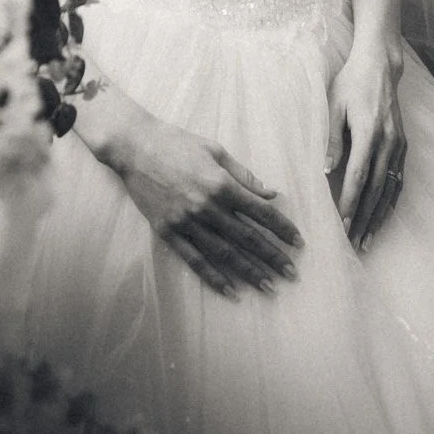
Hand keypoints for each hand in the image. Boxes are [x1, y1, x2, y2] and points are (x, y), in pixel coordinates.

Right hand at [111, 113, 303, 298]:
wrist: (135, 147)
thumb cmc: (178, 143)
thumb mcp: (215, 150)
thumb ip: (243, 175)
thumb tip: (270, 192)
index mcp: (222, 184)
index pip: (261, 212)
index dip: (282, 228)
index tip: (298, 242)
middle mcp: (207, 207)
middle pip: (247, 238)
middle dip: (272, 257)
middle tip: (292, 275)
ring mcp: (187, 222)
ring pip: (224, 254)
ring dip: (249, 272)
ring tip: (269, 288)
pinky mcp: (169, 232)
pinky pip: (195, 260)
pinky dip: (214, 277)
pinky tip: (231, 291)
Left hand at [325, 39, 404, 249]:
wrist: (381, 66)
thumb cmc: (351, 84)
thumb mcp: (334, 105)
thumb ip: (331, 139)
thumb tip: (325, 171)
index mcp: (369, 132)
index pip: (359, 176)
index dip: (351, 202)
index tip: (343, 224)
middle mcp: (388, 142)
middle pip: (376, 189)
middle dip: (365, 218)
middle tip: (354, 243)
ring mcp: (399, 145)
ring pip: (390, 189)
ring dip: (379, 216)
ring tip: (368, 239)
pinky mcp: (403, 145)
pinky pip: (398, 180)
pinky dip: (390, 201)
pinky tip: (383, 216)